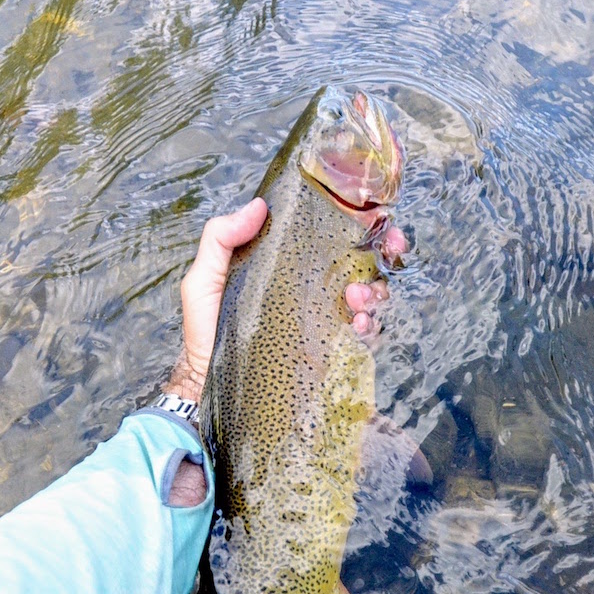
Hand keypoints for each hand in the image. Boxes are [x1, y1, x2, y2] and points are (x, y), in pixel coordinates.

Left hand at [163, 198, 406, 505]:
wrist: (209, 388)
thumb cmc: (203, 333)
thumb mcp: (203, 280)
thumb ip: (220, 239)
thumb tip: (258, 206)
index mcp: (286, 266)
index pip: (327, 239)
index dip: (356, 223)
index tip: (373, 216)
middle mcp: (310, 290)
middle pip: (359, 263)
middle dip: (381, 251)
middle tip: (389, 246)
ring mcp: (324, 322)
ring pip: (368, 296)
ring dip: (374, 290)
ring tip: (356, 298)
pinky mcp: (331, 353)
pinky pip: (364, 336)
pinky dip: (369, 326)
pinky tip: (357, 325)